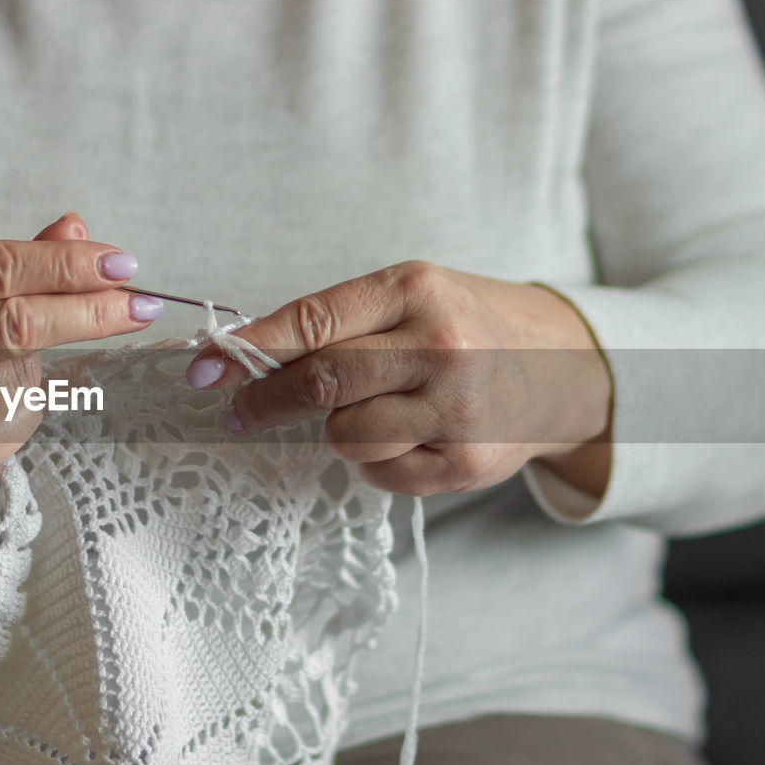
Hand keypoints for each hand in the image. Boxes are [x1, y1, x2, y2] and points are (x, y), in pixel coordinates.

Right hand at [0, 213, 161, 525]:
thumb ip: (5, 261)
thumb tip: (77, 229)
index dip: (65, 264)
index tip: (121, 264)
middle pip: (17, 325)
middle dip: (91, 311)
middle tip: (142, 304)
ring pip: (25, 376)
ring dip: (42, 364)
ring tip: (0, 363)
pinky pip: (19, 420)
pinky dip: (23, 401)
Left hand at [185, 261, 611, 496]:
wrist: (560, 367)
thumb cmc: (462, 326)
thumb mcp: (409, 298)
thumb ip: (337, 324)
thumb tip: (242, 358)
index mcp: (418, 289)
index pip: (314, 320)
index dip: (250, 349)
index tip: (204, 369)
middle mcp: (443, 344)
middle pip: (324, 383)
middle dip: (265, 402)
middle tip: (236, 413)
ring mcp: (460, 407)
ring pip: (346, 437)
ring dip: (333, 432)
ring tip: (362, 414)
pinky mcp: (469, 462)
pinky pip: (380, 474)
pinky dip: (372, 462)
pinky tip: (401, 437)